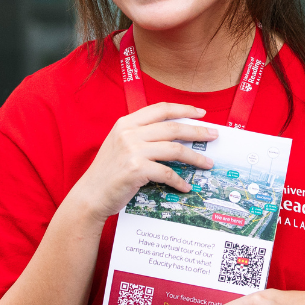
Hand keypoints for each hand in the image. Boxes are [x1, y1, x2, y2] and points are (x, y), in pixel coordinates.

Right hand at [66, 103, 217, 221]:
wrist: (90, 195)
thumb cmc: (108, 173)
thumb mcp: (120, 145)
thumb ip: (141, 136)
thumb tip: (174, 136)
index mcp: (126, 123)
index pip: (160, 109)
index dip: (183, 109)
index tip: (200, 113)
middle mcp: (129, 133)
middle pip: (172, 128)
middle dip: (197, 131)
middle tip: (214, 136)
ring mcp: (132, 150)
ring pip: (174, 149)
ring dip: (195, 157)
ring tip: (208, 164)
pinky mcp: (136, 169)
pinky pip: (167, 173)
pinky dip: (179, 181)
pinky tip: (186, 186)